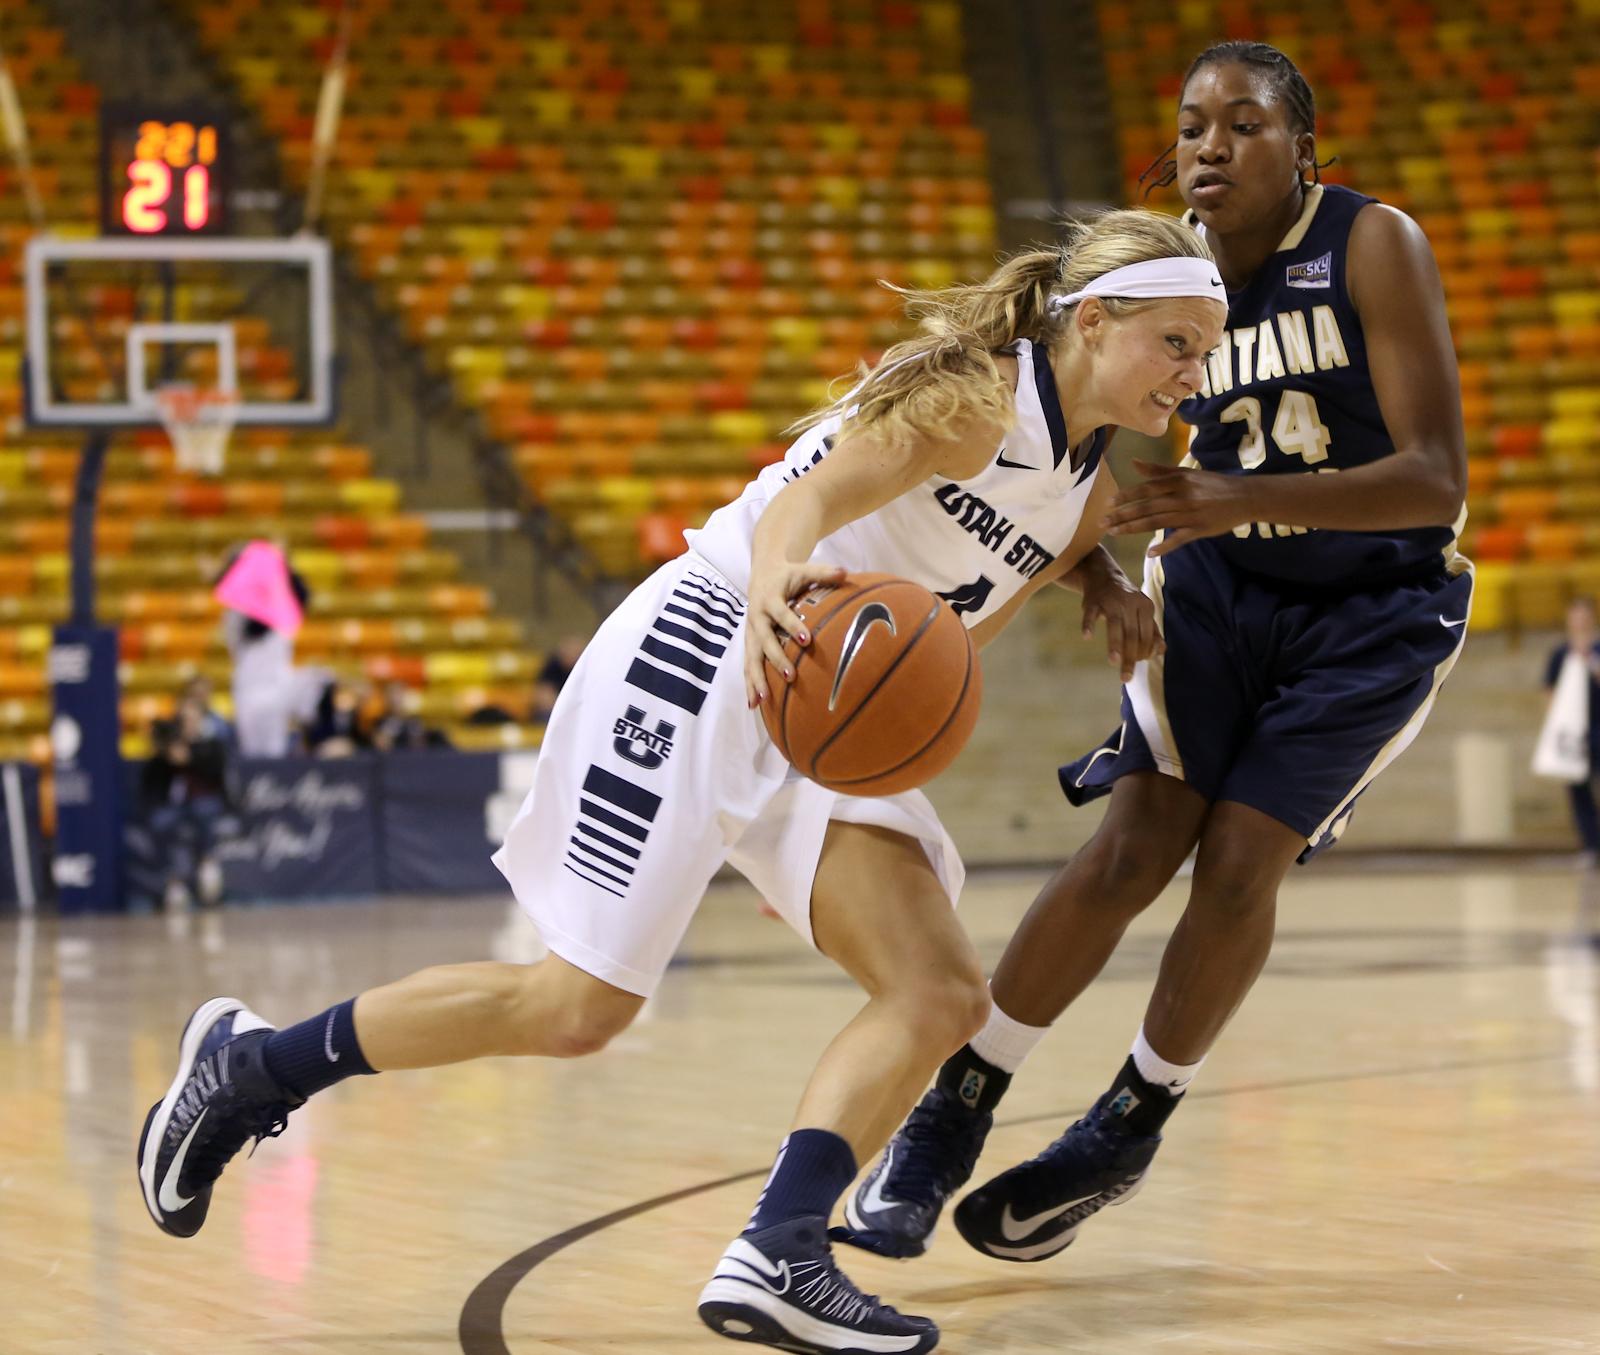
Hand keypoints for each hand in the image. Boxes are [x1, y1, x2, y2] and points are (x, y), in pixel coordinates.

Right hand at [744, 561, 847, 707]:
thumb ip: (824, 573)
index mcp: (770, 599)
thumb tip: (846, 572)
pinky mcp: (749, 643)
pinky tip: (754, 705)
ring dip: (757, 678)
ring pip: (751, 658)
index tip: (806, 640)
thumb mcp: (805, 570)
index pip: (781, 614)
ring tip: (764, 698)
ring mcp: (751, 632)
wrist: (762, 575)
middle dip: (776, 659)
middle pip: (764, 641)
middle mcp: (756, 618)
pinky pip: (748, 665)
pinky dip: (750, 684)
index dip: (792, 626)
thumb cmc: (789, 575)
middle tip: (791, 676)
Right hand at [1081, 567, 1162, 681]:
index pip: (1147, 635)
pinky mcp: (1093, 601)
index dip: (1143, 652)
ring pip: (1115, 626)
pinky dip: (1089, 624)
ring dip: (1115, 644)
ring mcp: (1111, 601)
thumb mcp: (1142, 612)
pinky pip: (1091, 614)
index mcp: (1146, 607)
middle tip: (1126, 677)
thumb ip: (1152, 632)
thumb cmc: (1125, 600)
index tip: (1136, 664)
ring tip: (1114, 662)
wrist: (1103, 574)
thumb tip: (1160, 652)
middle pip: (1132, 634)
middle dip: (1130, 657)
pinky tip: (1088, 637)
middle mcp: (1131, 603)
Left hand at [1104, 459, 1256, 556]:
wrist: (1245, 496)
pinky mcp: (1200, 530)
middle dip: (1123, 515)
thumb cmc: (1212, 484)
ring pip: (1157, 522)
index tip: (1109, 503)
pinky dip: (1165, 546)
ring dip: (1134, 529)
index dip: (1127, 496)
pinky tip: (1150, 553)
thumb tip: (1133, 463)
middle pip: (1148, 507)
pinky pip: (1179, 539)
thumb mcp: (1186, 473)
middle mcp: (1182, 497)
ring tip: (1114, 534)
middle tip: (1103, 523)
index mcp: (1179, 481)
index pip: (1147, 489)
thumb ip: (1159, 470)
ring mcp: (1191, 514)